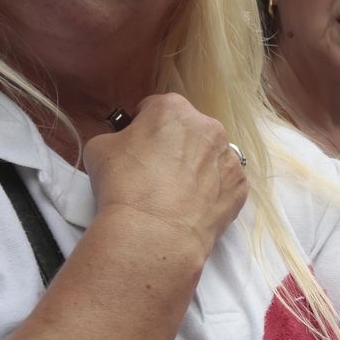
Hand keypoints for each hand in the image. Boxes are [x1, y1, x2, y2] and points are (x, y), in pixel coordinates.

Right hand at [84, 93, 248, 260]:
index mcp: (173, 108)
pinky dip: (212, 191)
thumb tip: (125, 144)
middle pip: (188, 131)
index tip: (138, 145)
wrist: (154, 230)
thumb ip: (117, 137)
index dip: (144, 127)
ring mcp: (228, 156)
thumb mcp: (100, 147)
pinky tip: (193, 206)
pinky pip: (224, 183)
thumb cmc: (124, 184)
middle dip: (174, 146)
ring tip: (176, 192)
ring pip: (210, 156)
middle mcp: (208, 126)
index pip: (156, 109)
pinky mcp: (240, 186)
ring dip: (196, 167)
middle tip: (157, 172)